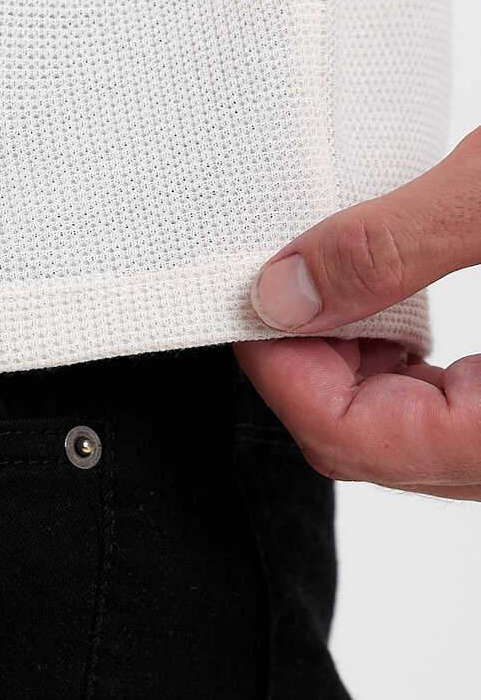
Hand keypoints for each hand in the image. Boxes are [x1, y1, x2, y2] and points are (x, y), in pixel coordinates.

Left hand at [233, 126, 480, 499]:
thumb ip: (395, 248)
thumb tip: (284, 294)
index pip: (366, 446)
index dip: (283, 373)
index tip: (244, 299)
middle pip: (381, 451)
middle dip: (309, 367)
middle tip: (274, 278)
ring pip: (414, 437)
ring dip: (351, 363)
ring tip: (325, 279)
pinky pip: (455, 409)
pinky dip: (402, 360)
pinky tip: (387, 298)